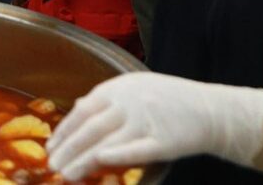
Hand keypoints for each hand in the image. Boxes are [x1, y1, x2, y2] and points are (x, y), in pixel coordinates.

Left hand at [46, 73, 262, 180]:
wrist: (211, 110)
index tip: (51, 147)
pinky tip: (100, 162)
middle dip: (68, 148)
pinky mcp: (164, 141)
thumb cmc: (170, 101)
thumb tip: (77, 107)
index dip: (65, 129)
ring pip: (107, 141)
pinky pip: (137, 149)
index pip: (84, 110)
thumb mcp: (136, 88)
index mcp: (120, 87)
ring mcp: (147, 120)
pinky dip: (118, 155)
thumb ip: (107, 99)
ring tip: (66, 174)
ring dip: (83, 159)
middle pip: (91, 127)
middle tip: (51, 165)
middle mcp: (130, 101)